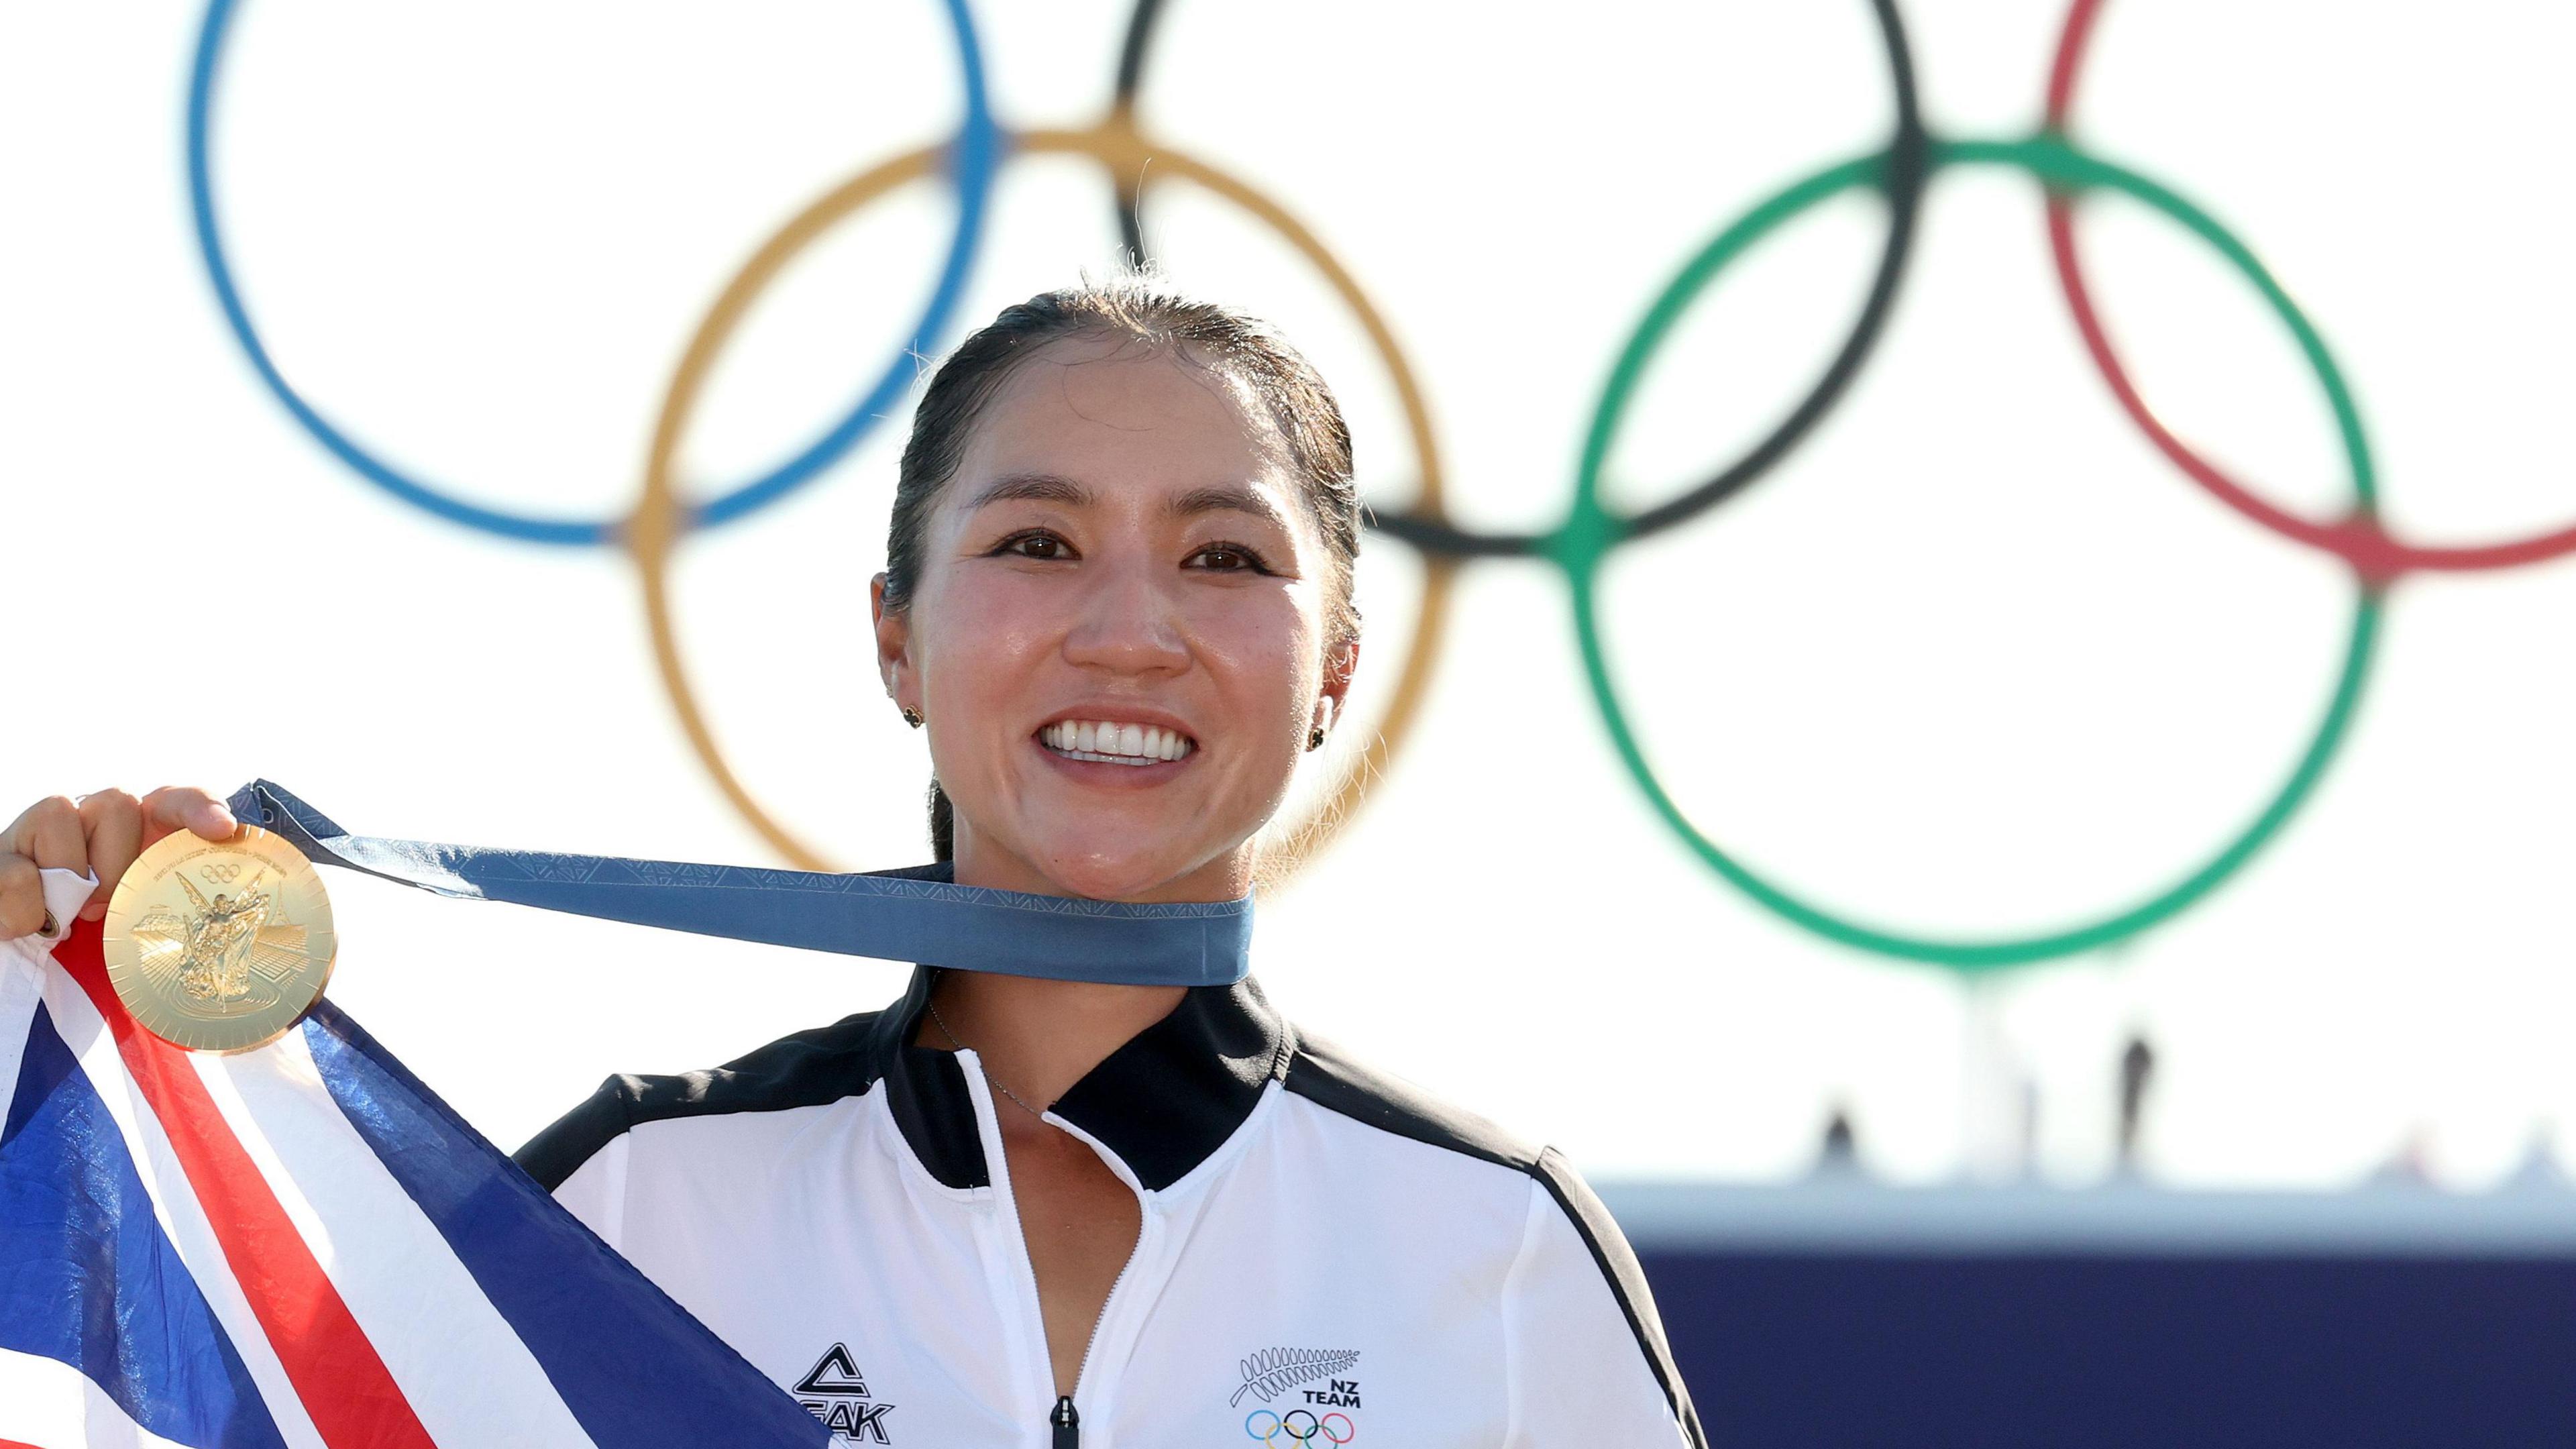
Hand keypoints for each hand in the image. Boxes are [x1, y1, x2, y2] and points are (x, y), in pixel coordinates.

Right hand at [0, 787, 238, 937]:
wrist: (31, 960)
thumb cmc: (96, 944)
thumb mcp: (142, 927)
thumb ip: (176, 911)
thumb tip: (217, 909)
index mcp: (135, 833)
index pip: (175, 799)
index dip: (198, 807)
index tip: (221, 830)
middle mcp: (87, 818)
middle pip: (115, 800)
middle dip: (117, 859)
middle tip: (106, 907)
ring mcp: (37, 831)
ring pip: (57, 815)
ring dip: (68, 879)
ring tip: (65, 920)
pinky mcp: (0, 858)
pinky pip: (16, 872)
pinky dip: (26, 910)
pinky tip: (31, 928)